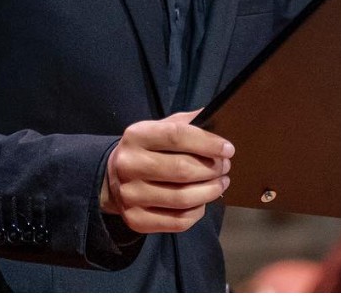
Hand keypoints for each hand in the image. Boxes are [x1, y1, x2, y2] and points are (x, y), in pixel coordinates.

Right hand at [101, 109, 233, 233]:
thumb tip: (219, 117)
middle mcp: (128, 165)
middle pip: (182, 170)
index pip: (177, 136)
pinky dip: (197, 212)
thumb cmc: (148, 149)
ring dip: (209, 191)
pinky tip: (202, 202)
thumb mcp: (161, 128)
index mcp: (137, 136)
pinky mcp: (135, 220)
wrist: (112, 179)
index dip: (208, 143)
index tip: (228, 150)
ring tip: (220, 183)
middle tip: (225, 168)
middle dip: (212, 169)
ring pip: (182, 199)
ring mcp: (129, 195)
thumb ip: (188, 123)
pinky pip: (177, 222)